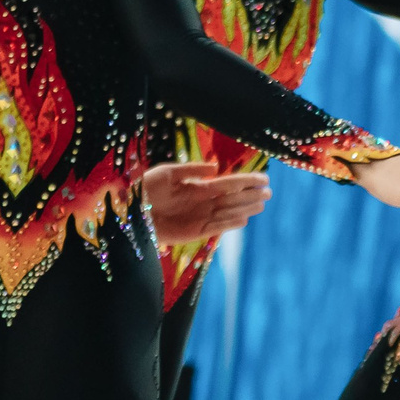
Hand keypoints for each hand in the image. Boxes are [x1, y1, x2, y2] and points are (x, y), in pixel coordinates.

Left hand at [144, 161, 270, 244]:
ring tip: (262, 204)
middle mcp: (202, 203)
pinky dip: (229, 224)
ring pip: (228, 212)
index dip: (246, 180)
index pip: (228, 183)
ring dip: (245, 209)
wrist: (129, 211)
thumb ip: (191, 169)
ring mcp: (199, 218)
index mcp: (198, 187)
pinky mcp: (192, 233)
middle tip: (269, 192)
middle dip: (250, 195)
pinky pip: (215, 228)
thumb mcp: (167, 173)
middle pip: (232, 199)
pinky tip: (243, 219)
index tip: (264, 177)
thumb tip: (215, 167)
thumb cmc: (146, 188)